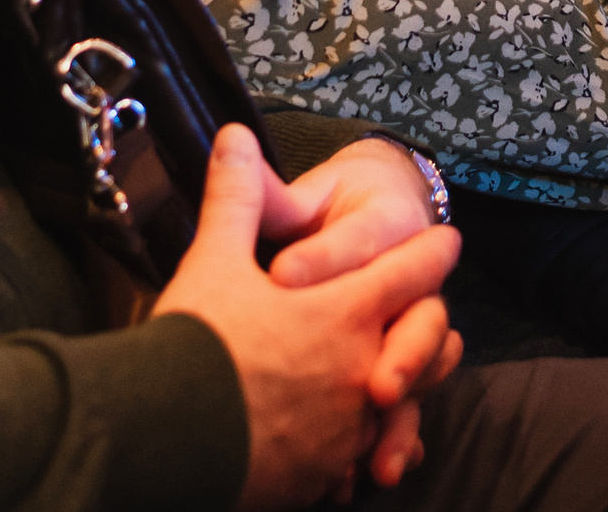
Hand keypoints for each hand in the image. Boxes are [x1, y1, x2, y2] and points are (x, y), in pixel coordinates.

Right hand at [154, 125, 460, 510]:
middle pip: (429, 343)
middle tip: (431, 321)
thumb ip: (236, 198)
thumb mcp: (214, 261)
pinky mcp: (320, 473)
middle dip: (431, 328)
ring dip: (404, 390)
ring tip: (395, 384)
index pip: (416, 271)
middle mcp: (363, 369)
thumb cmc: (193, 343)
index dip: (433, 252)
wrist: (160, 440)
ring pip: (399, 406)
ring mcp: (346, 428)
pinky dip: (360, 446)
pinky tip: (351, 451)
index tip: (446, 242)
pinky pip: (357, 456)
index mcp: (348, 311)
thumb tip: (235, 135)